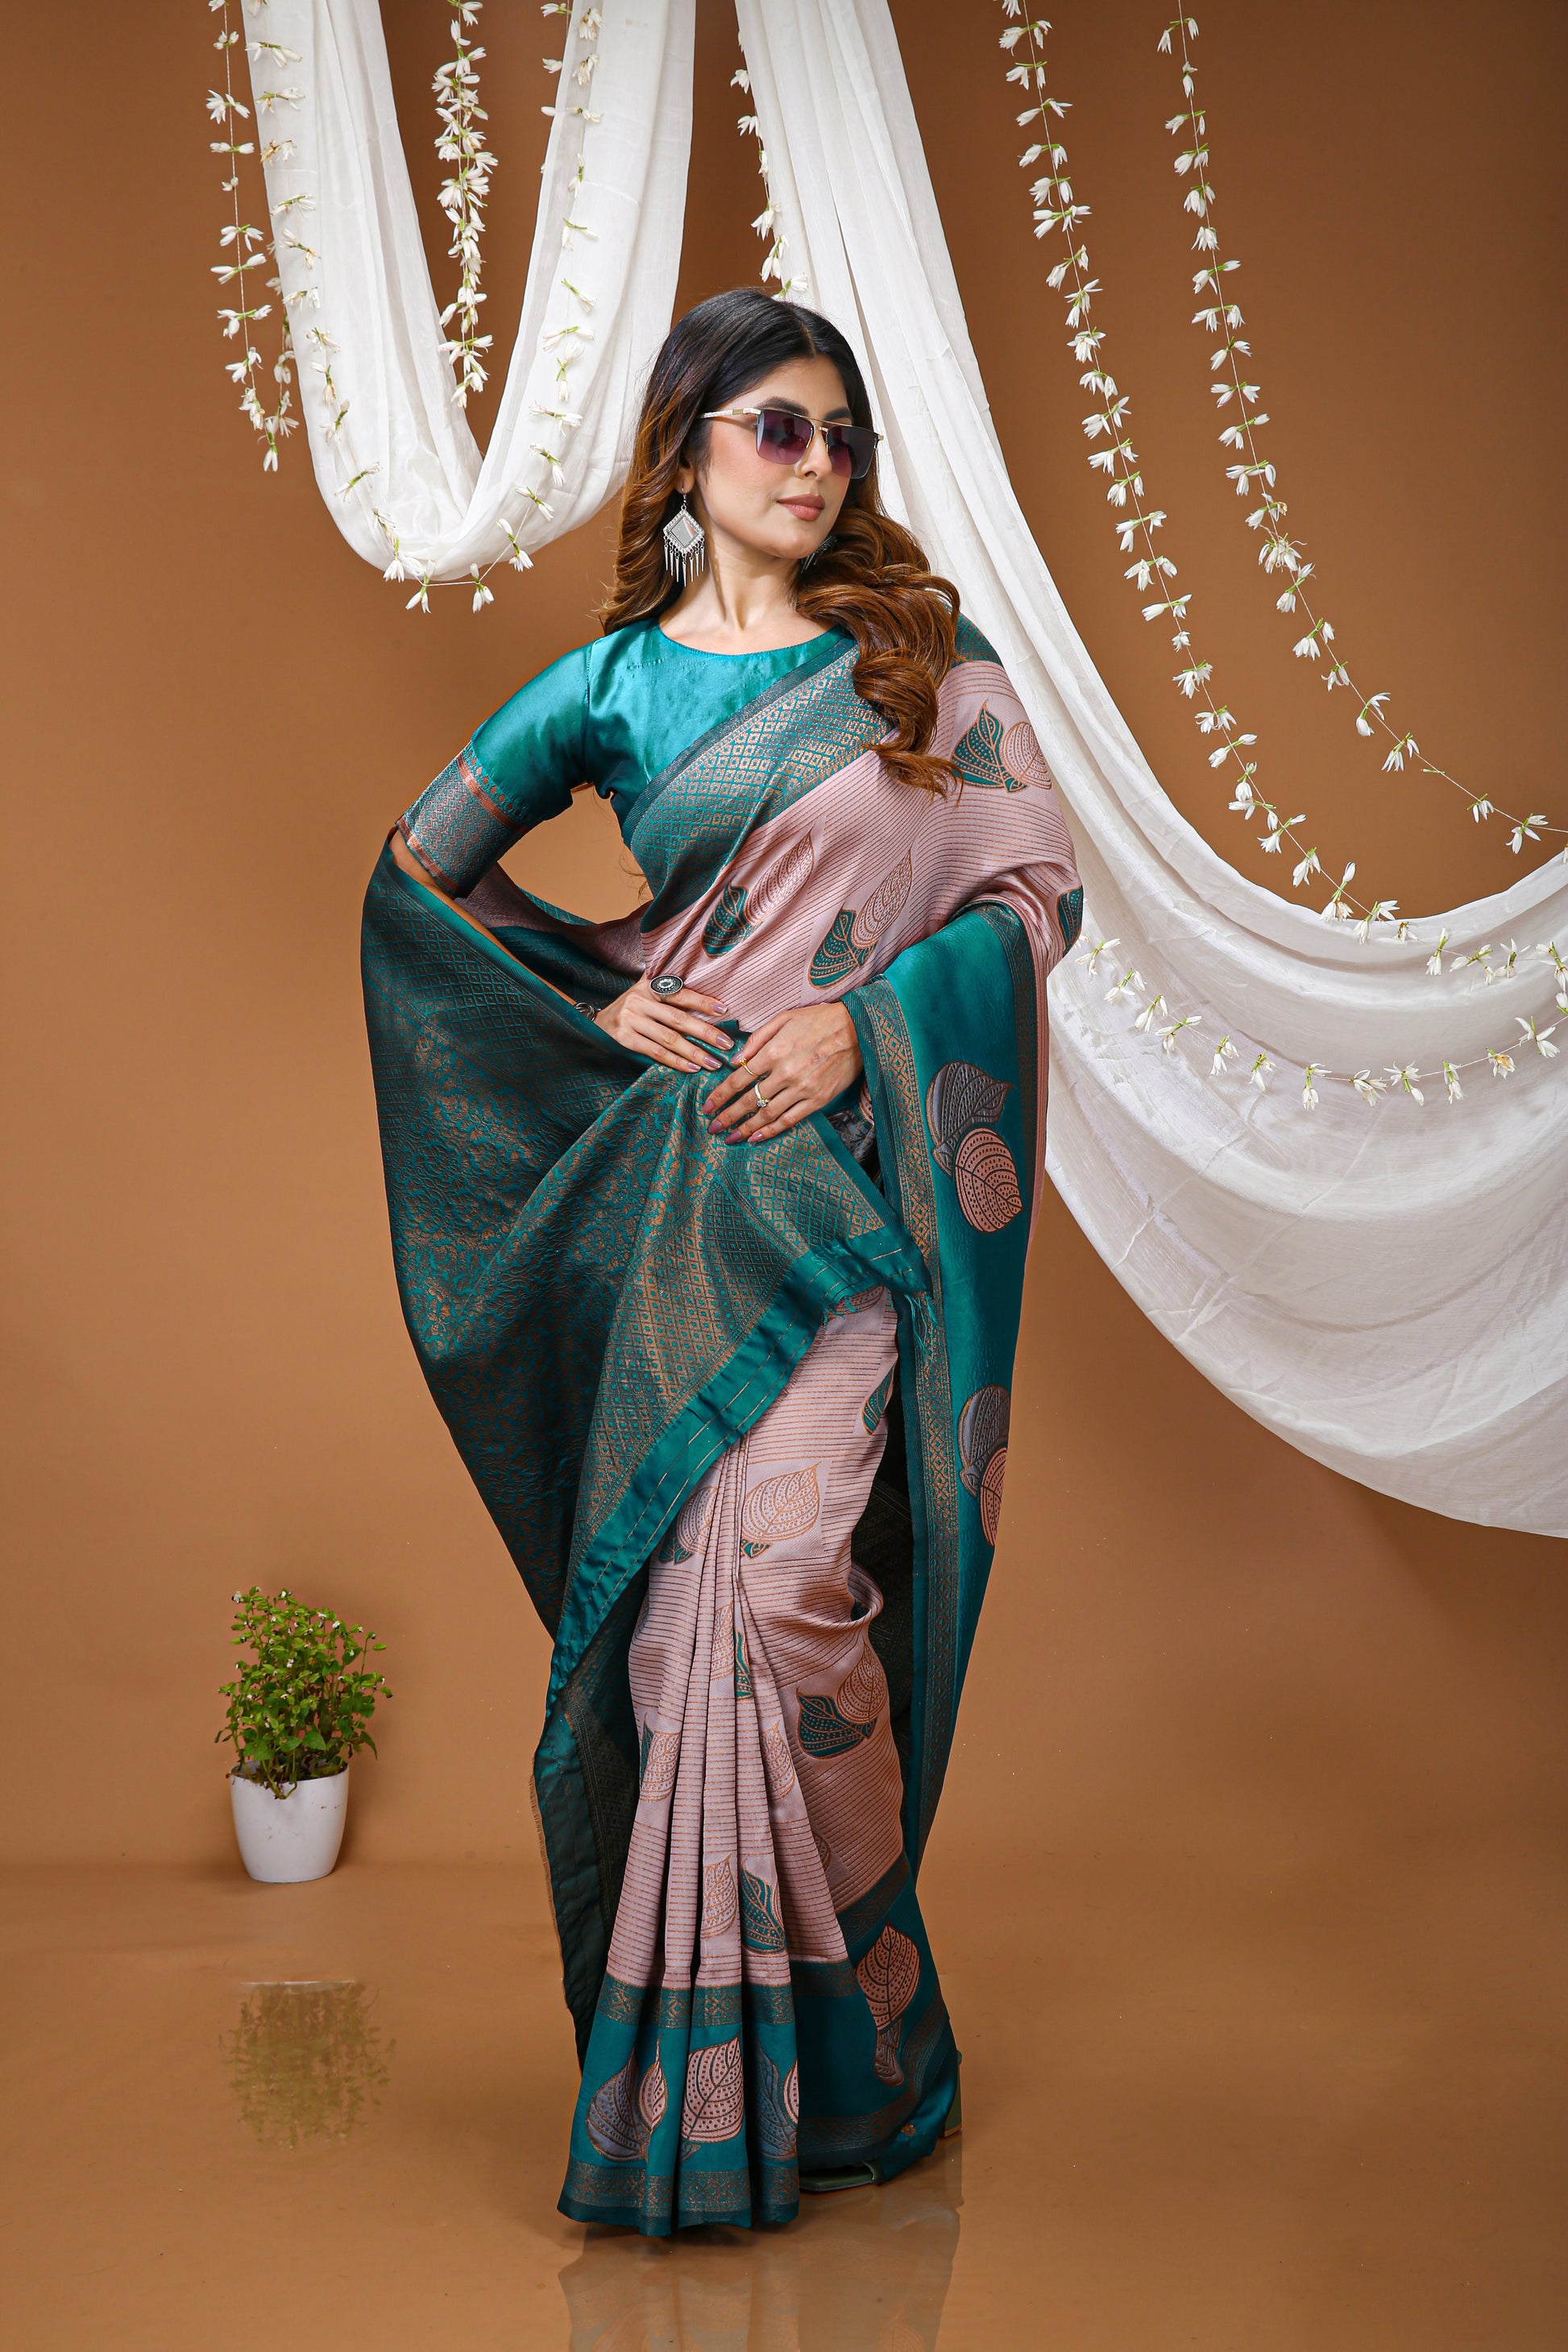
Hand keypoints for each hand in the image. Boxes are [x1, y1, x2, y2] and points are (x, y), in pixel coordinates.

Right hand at [595, 974, 731, 1072]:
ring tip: (714, 1062)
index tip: (724, 1010)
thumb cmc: (630, 1008)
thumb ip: (667, 988)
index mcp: (649, 985)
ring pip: (669, 1039)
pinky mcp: (625, 1039)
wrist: (595, 1023)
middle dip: (705, 1032)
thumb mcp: (644, 991)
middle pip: (678, 1018)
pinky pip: (656, 1052)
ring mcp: (631, 1020)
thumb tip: (705, 992)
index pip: (680, 993)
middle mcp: (639, 1000)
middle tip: (726, 1044)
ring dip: (694, 1052)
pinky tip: (692, 1068)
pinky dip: (676, 1061)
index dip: (702, 1002)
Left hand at [705, 1002, 862, 1143]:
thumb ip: (756, 1039)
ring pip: (767, 1115)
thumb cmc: (818, 1020)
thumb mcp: (783, 1019)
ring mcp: (802, 1089)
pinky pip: (790, 1120)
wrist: (857, 1030)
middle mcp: (785, 1073)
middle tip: (713, 1128)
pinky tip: (757, 1137)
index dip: (720, 1096)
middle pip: (749, 1101)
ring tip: (730, 1138)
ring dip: (746, 1129)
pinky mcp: (818, 1100)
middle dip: (728, 1117)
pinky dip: (771, 1131)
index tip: (708, 1107)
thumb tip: (735, 1060)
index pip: (739, 1079)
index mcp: (774, 1051)